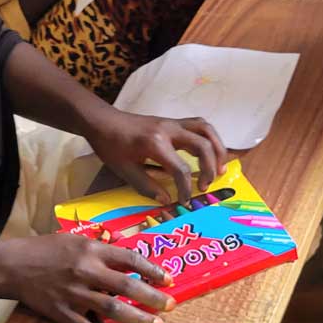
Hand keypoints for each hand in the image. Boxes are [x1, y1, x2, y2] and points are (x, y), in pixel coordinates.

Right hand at [0, 234, 174, 322]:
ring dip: (137, 319)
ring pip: (112, 309)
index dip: (152, 270)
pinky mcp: (62, 312)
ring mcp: (74, 294)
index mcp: (91, 249)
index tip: (168, 279)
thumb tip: (127, 257)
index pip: (130, 259)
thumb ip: (100, 248)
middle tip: (170, 305)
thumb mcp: (75, 239)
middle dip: (152, 297)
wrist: (13, 265)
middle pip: (127, 286)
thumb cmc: (45, 250)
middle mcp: (86, 271)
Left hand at [85, 109, 226, 202]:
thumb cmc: (110, 146)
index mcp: (155, 144)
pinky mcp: (173, 121)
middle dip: (210, 168)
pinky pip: (199, 126)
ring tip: (220, 169)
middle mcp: (168, 130)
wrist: (103, 121)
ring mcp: (172, 122)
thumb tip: (167, 201)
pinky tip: (210, 153)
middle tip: (206, 186)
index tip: (185, 201)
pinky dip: (209, 139)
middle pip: (202, 145)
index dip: (185, 188)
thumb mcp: (124, 170)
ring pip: (206, 130)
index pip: (180, 169)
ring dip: (217, 149)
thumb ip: (147, 187)